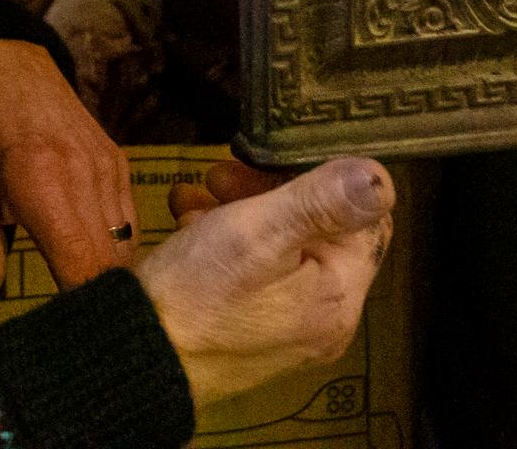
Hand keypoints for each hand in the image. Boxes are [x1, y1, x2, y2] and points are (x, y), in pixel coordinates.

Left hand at [0, 40, 135, 315]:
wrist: (4, 59)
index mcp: (42, 181)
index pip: (82, 265)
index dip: (82, 311)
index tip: (69, 343)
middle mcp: (87, 175)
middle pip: (114, 265)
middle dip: (101, 305)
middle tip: (77, 337)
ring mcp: (110, 167)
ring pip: (129, 247)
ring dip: (110, 280)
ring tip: (85, 311)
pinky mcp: (120, 164)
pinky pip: (129, 223)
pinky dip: (115, 252)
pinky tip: (91, 269)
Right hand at [134, 157, 391, 408]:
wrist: (135, 358)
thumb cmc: (197, 294)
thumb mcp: (257, 233)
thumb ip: (321, 202)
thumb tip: (381, 176)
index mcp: (338, 297)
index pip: (363, 222)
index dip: (324, 180)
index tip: (276, 159)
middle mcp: (322, 319)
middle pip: (317, 232)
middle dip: (270, 192)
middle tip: (220, 173)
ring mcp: (286, 328)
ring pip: (279, 247)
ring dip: (240, 210)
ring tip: (199, 193)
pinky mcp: (249, 330)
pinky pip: (251, 273)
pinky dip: (223, 241)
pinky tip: (189, 223)